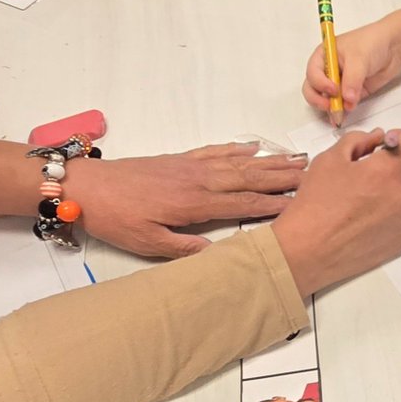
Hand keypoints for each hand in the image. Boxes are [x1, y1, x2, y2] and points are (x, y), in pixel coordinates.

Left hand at [70, 142, 307, 257]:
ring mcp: (191, 166)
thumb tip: (220, 255)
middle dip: (281, 175)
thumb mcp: (147, 243)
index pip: (243, 203)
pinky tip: (252, 146)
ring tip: (294, 158)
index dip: (273, 202)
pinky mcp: (180, 159)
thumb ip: (185, 248)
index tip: (300, 201)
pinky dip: (237, 148)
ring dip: (268, 160)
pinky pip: (216, 151)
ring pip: (238, 162)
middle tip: (310, 173)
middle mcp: (200, 180)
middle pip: (249, 176)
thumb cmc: (117, 218)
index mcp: (195, 203)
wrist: (90, 186)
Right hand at [273, 127, 400, 295]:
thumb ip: (359, 140)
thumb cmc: (314, 206)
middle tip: (375, 168)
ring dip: (399, 185)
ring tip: (367, 195)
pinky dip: (395, 209)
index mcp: (386, 170)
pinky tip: (369, 214)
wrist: (307, 251)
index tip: (390, 144)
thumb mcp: (330, 159)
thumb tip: (377, 138)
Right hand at [303, 19, 400, 114]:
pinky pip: (342, 105)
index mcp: (324, 56)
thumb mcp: (359, 58)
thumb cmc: (372, 42)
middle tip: (331, 106)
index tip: (334, 89)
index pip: (313, 73)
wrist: (393, 47)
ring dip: (330, 109)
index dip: (320, 83)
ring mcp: (339, 82)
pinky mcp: (351, 92)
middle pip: (313, 89)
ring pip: (326, 99)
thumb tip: (347, 99)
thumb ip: (352, 79)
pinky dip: (342, 112)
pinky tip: (343, 117)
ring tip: (339, 115)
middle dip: (319, 100)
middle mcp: (328, 70)